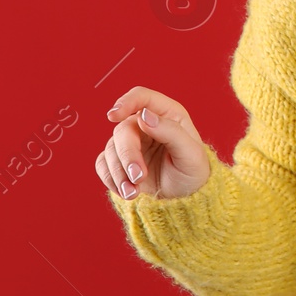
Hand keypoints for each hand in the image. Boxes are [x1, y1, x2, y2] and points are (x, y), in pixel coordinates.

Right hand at [97, 87, 211, 200]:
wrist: (185, 198)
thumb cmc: (193, 171)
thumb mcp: (191, 153)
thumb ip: (170, 131)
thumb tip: (144, 115)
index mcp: (168, 115)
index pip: (142, 97)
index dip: (126, 102)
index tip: (113, 116)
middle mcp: (146, 125)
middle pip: (123, 130)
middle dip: (128, 156)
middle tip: (139, 177)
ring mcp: (131, 143)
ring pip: (110, 149)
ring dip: (119, 173)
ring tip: (133, 192)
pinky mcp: (119, 162)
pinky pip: (103, 165)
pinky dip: (111, 179)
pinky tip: (126, 192)